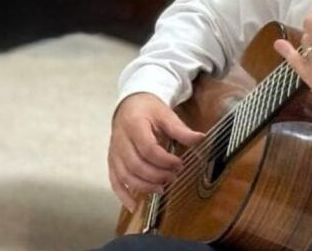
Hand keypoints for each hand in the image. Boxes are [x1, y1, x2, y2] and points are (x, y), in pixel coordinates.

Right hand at [108, 92, 202, 211]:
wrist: (130, 105)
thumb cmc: (149, 110)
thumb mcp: (166, 115)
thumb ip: (181, 130)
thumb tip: (200, 138)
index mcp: (134, 125)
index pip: (148, 149)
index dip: (164, 160)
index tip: (179, 163)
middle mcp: (120, 140)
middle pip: (136, 165)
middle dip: (156, 175)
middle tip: (173, 176)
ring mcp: (114, 152)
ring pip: (125, 175)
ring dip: (144, 186)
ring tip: (162, 188)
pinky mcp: (112, 161)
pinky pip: (114, 181)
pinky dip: (122, 195)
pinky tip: (133, 206)